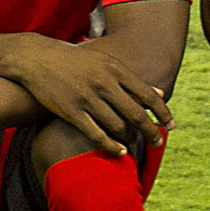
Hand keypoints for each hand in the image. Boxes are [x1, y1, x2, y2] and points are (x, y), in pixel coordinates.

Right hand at [0, 35, 172, 153]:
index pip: (147, 95)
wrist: (38, 58)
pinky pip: (97, 134)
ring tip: (136, 147)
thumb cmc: (76, 60)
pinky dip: (112, 146)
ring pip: (118, 126)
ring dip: (131, 140)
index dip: (162, 113)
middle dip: (151, 132)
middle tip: (158, 143)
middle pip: (136, 114)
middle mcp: (104, 83)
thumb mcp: (106, 62)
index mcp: (115, 69)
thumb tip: (160, 92)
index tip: (171, 126)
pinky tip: (120, 152)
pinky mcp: (72, 111)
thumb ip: (132, 79)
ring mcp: (88, 98)